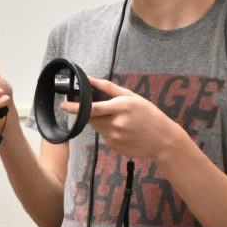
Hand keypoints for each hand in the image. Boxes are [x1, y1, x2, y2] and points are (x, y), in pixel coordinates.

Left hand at [60, 77, 179, 160]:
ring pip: (97, 128)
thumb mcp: (132, 97)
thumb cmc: (148, 114)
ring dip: (100, 122)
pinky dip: (108, 132)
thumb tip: (89, 79)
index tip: (64, 105)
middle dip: (88, 113)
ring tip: (117, 120)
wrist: (162, 139)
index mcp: (121, 107)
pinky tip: (122, 131)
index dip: (75, 108)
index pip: (92, 108)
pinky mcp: (114, 147)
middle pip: (91, 118)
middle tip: (96, 109)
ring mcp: (115, 137)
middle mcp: (116, 123)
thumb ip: (108, 88)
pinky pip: (104, 137)